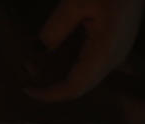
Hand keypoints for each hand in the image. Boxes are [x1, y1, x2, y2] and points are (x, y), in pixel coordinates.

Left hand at [26, 0, 144, 101]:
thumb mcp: (78, 1)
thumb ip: (57, 27)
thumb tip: (40, 49)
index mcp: (104, 53)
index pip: (74, 88)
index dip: (49, 94)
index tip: (27, 89)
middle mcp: (113, 60)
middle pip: (79, 86)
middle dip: (51, 83)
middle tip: (28, 68)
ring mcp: (117, 54)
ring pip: (84, 76)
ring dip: (59, 72)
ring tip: (35, 60)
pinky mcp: (116, 46)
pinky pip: (90, 64)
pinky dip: (69, 64)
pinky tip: (54, 52)